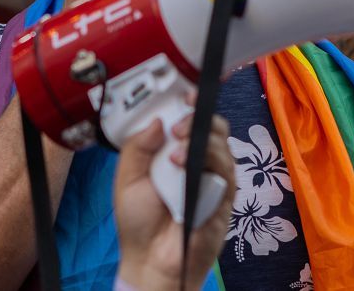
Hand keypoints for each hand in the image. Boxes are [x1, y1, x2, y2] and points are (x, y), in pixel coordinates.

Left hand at [115, 115, 234, 290]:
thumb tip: (157, 121)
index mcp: (177, 152)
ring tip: (177, 155)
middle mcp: (200, 162)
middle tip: (178, 127)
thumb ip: (137, 147)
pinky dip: (209, 166)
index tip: (185, 94)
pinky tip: (187, 169)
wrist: (149, 260)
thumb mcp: (127, 178)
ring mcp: (215, 180)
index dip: (192, 103)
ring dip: (201, 142)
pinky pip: (226, 174)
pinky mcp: (225, 199)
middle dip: (198, 119)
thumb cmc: (139, 221)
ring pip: (222, 147)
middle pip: (214, 127)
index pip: (192, 120)